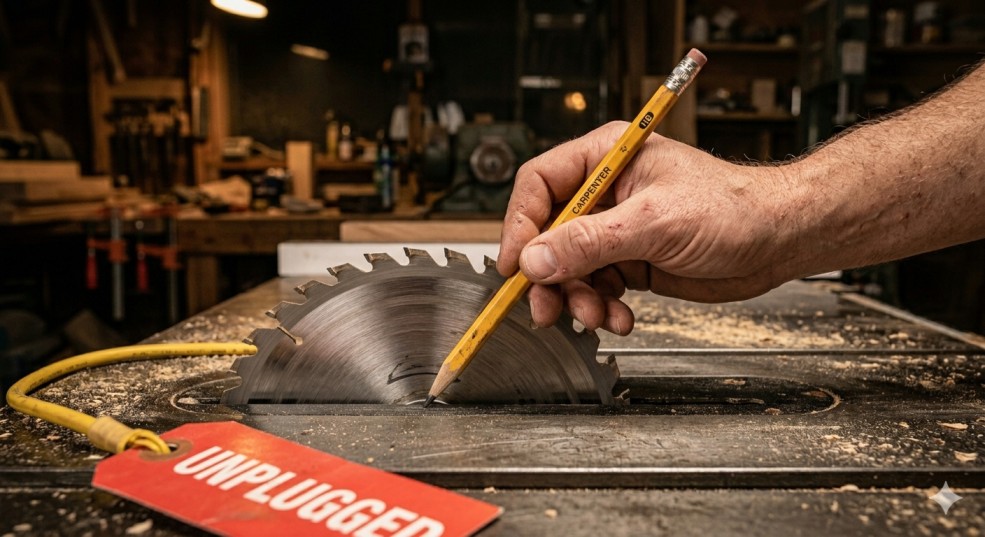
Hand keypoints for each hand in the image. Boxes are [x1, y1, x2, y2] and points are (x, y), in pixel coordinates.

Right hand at [498, 122, 798, 334]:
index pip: (539, 185)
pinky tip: (620, 318)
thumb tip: (536, 258)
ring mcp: (616, 228)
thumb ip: (590, 241)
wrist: (778, 240)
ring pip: (569, 268)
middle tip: (546, 308)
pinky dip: (602, 308)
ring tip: (594, 317)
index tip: (514, 265)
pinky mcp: (629, 260)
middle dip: (548, 275)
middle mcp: (604, 192)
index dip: (519, 225)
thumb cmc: (733, 208)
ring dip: (577, 299)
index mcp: (605, 158)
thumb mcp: (654, 222)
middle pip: (548, 233)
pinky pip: (596, 287)